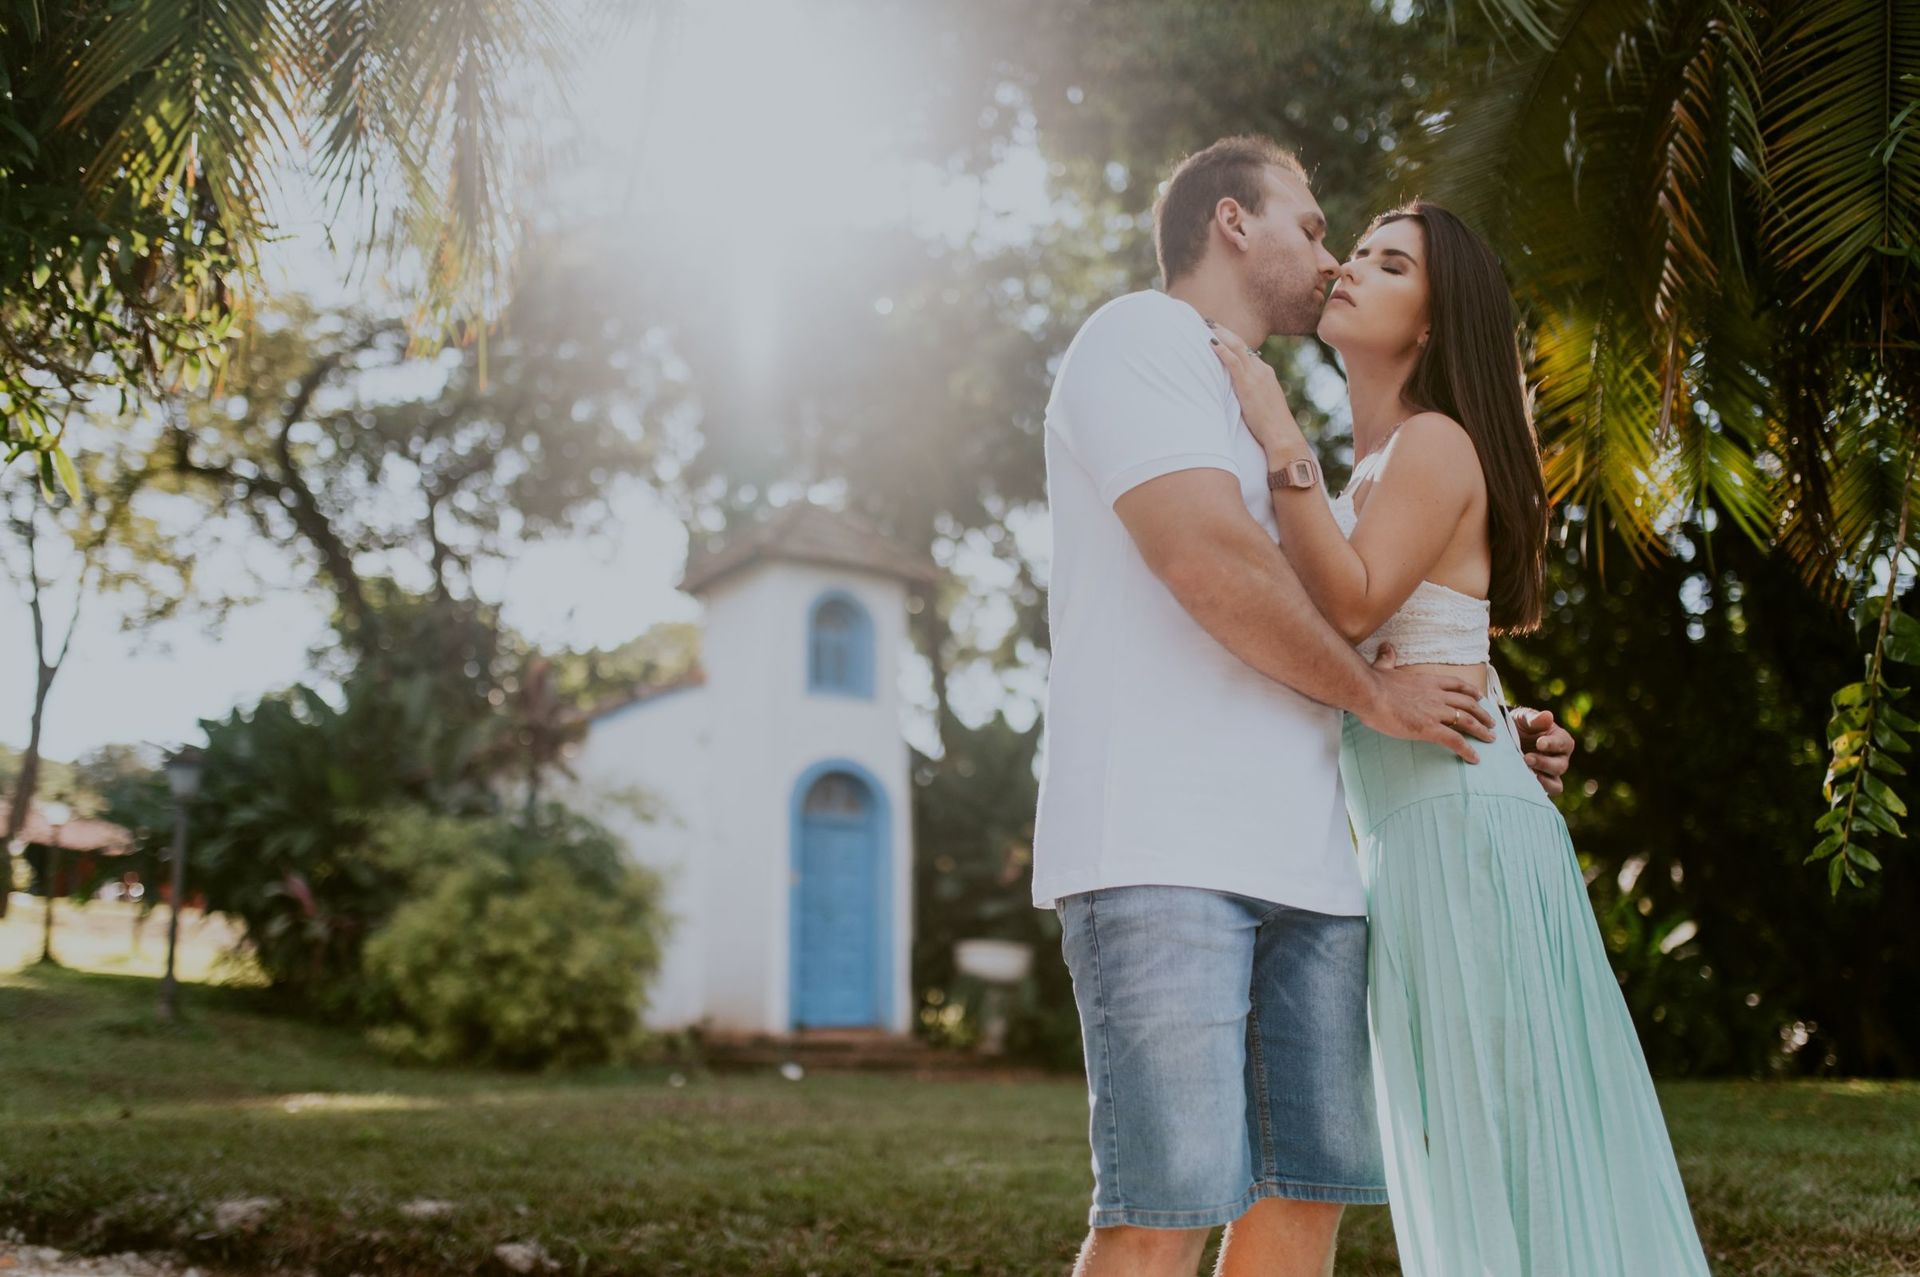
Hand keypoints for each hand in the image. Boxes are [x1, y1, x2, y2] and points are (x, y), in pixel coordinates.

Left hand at [1205, 321, 1305, 456]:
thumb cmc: (1270, 425)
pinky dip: (1222, 351)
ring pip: (1237, 347)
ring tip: (1205, 324)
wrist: (1281, 434)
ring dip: (1220, 334)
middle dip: (1223, 330)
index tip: (1217, 331)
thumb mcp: (1260, 403)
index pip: (1245, 351)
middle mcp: (1261, 370)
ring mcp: (1256, 376)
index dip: (1230, 340)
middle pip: (1240, 343)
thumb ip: (1249, 393)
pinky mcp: (1248, 385)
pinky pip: (1234, 362)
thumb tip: (1236, 392)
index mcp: (1264, 373)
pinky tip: (1211, 343)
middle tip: (1207, 320)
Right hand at [1354, 643, 1495, 763]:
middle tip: (1491, 721)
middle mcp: (1437, 695)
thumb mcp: (1383, 667)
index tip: (1479, 696)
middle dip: (1482, 713)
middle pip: (1467, 703)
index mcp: (1427, 682)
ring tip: (1491, 738)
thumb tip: (1385, 647)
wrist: (1370, 693)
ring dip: (1481, 730)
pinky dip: (1467, 750)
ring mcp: (1436, 712)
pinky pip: (1455, 740)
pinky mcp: (1430, 729)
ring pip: (1467, 721)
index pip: (1455, 685)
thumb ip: (1387, 658)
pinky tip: (1474, 757)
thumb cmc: (1373, 683)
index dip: (1470, 691)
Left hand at [1512, 706, 1575, 795]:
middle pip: (1560, 766)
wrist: (1506, 738)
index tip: (1539, 743)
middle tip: (1526, 758)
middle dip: (1544, 763)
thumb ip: (1534, 718)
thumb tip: (1547, 716)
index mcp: (1561, 740)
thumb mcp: (1524, 718)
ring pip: (1555, 785)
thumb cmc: (1520, 726)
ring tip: (1527, 774)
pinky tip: (1522, 783)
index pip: (1563, 743)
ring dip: (1542, 781)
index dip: (1553, 744)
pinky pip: (1544, 793)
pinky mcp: (1540, 785)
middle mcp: (1560, 759)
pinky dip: (1535, 790)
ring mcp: (1550, 774)